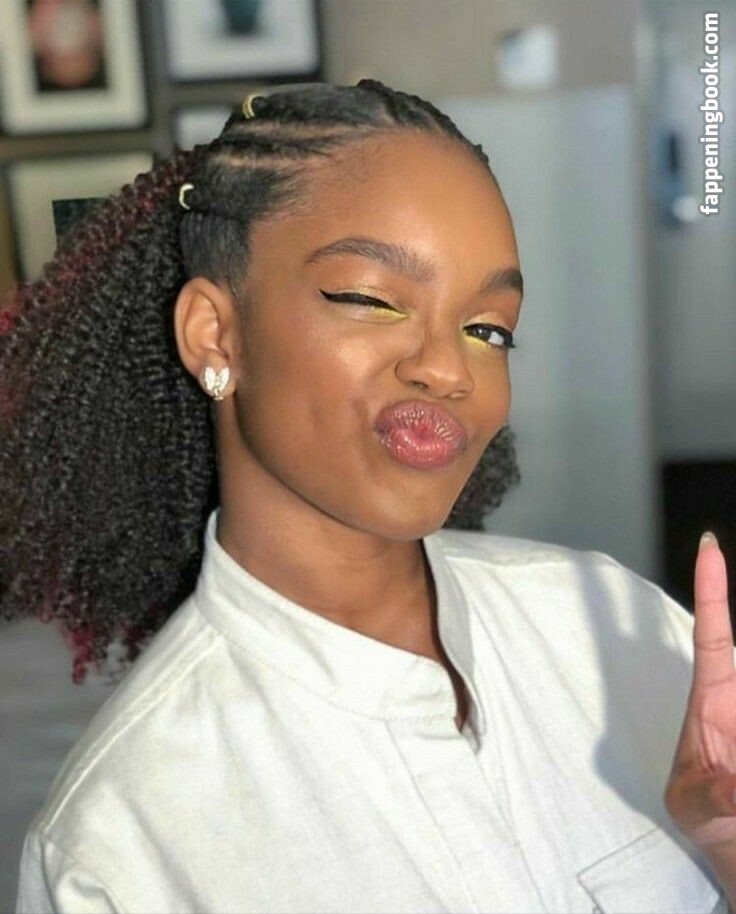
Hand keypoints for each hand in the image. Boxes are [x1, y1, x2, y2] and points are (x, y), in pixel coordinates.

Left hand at [664, 531, 735, 849]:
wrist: (733, 842)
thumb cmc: (703, 811)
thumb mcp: (693, 805)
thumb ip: (712, 795)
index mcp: (712, 698)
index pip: (711, 634)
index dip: (710, 590)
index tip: (708, 546)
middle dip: (719, 600)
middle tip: (720, 628)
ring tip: (730, 752)